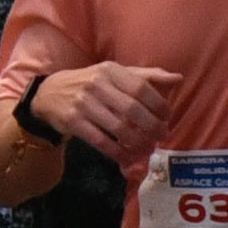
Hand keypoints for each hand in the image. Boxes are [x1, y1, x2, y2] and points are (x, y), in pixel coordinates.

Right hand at [30, 61, 181, 170]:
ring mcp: (83, 103)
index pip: (141, 88)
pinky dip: (118, 152)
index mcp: (111, 70)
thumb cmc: (91, 84)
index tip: (168, 118)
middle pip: (132, 109)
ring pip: (118, 128)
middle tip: (161, 136)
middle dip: (152, 126)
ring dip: (137, 142)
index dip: (159, 105)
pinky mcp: (73, 122)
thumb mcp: (115, 74)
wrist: (49, 94)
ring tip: (148, 149)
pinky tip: (128, 158)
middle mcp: (97, 84)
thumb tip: (178, 78)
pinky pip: (101, 142)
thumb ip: (146, 76)